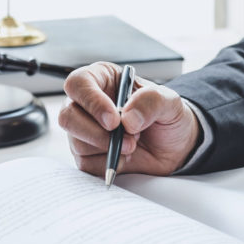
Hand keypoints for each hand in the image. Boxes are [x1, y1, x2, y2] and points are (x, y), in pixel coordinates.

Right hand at [59, 62, 199, 175]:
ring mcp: (84, 130)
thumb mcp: (170, 101)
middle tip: (128, 140)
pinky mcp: (87, 155)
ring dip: (108, 148)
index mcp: (102, 79)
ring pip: (76, 142)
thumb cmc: (167, 116)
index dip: (92, 101)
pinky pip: (86, 164)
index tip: (114, 120)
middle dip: (97, 133)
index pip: (79, 83)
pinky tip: (125, 157)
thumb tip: (127, 119)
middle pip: (68, 116)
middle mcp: (87, 104)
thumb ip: (151, 101)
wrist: (175, 147)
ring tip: (132, 145)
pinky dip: (108, 164)